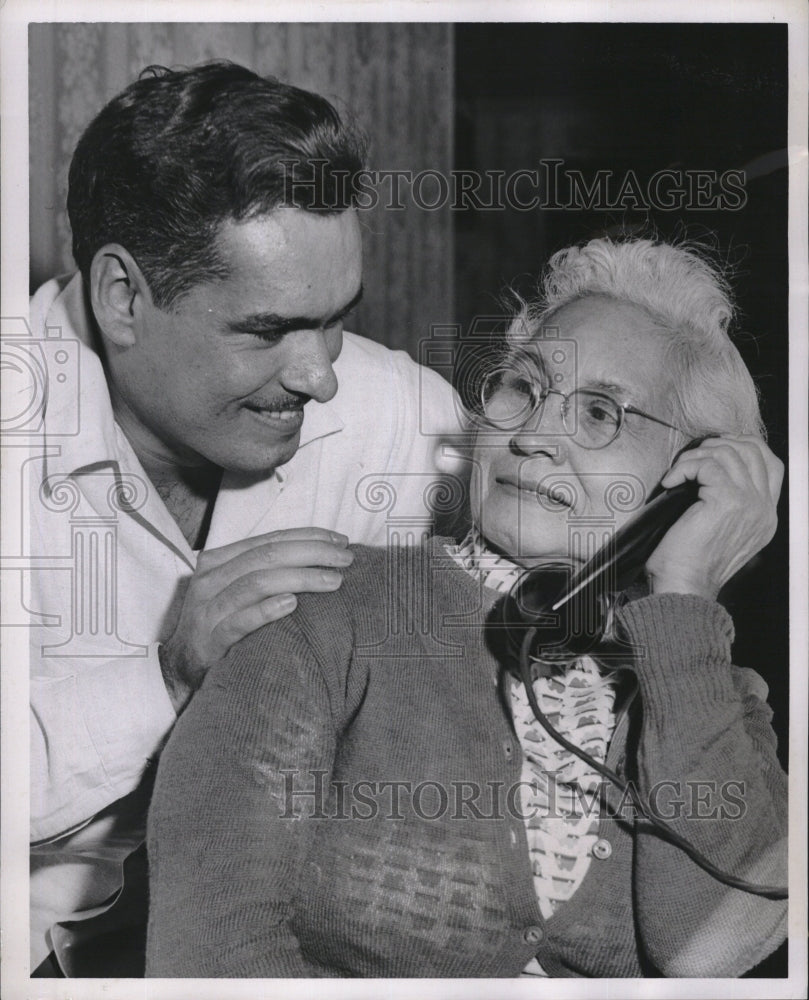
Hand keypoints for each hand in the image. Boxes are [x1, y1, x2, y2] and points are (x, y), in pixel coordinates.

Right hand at [159, 527, 353, 711]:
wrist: (179, 667)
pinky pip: (239, 621)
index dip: (308, 536)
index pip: (269, 540)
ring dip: (300, 578)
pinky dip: (266, 610)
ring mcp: (207, 608)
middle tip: (345, 559)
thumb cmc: (220, 624)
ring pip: (256, 582)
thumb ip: (266, 571)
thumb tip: (321, 556)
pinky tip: (292, 605)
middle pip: (267, 556)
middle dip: (312, 553)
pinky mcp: (208, 639)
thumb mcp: (237, 589)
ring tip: (333, 581)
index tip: (341, 540)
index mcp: (219, 560)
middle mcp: (211, 579)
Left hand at [645, 435, 782, 599]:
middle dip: (718, 444)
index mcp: (765, 516)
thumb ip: (730, 503)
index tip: (713, 450)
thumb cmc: (689, 562)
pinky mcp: (728, 501)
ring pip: (729, 453)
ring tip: (678, 472)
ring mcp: (750, 504)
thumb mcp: (721, 531)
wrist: (684, 585)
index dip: (743, 446)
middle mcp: (764, 509)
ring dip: (696, 456)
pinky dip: (684, 467)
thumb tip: (711, 469)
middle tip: (692, 457)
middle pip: (753, 451)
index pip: (772, 464)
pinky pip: (707, 465)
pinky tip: (670, 482)